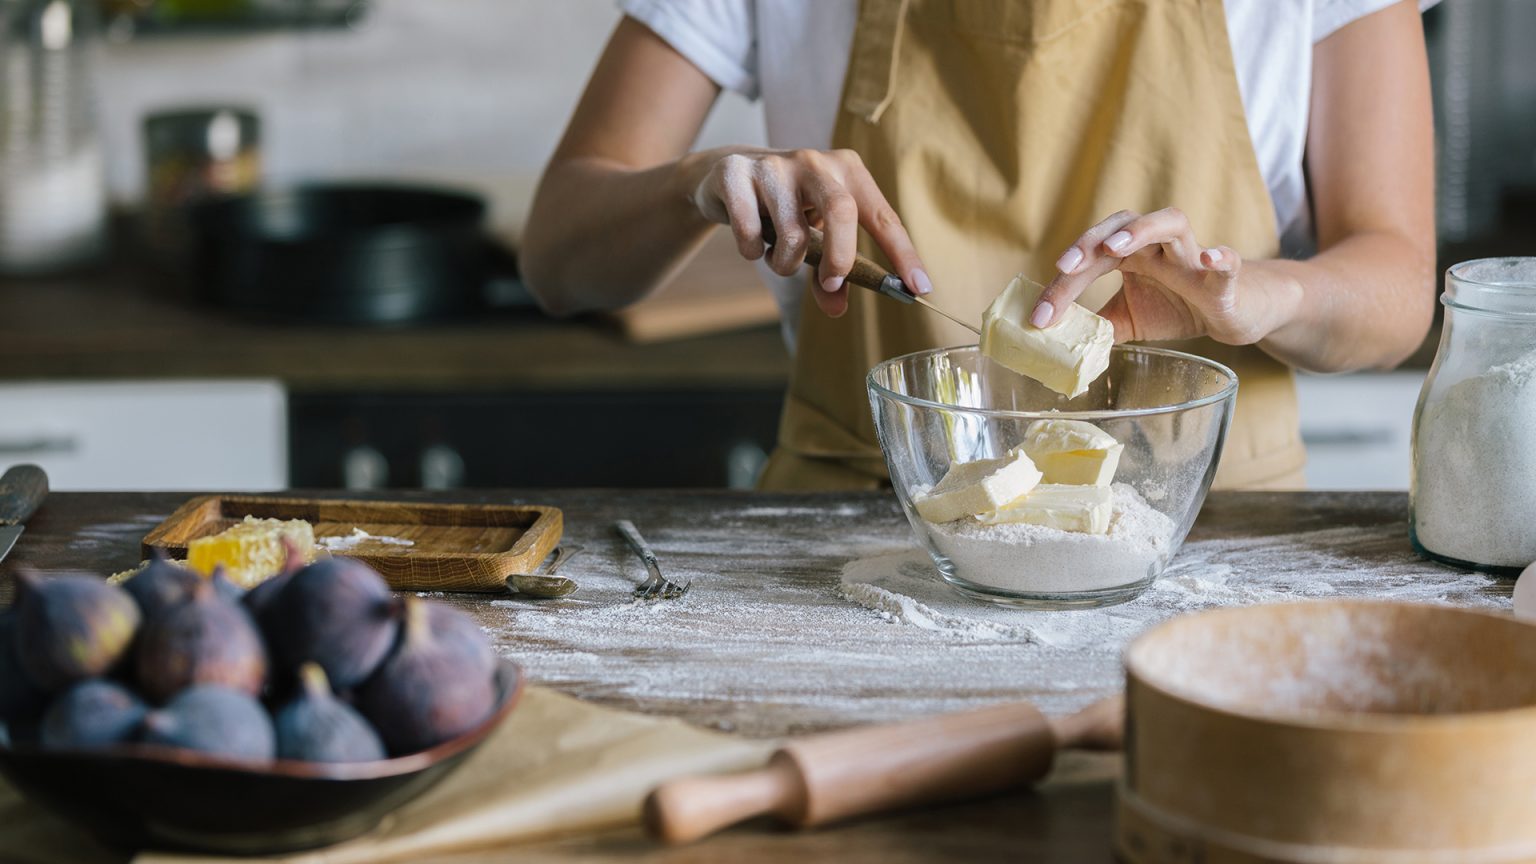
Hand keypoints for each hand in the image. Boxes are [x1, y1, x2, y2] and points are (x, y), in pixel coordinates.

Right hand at [688, 147, 931, 316]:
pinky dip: (753, 251)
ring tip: (777, 257)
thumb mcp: (816, 237)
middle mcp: (814, 161)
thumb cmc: (786, 209)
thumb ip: (831, 273)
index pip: (882, 217)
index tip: (919, 288)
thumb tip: (836, 307)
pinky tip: (751, 240)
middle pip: (841, 212)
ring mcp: (774, 165)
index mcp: (847, 170)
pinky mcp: (736, 174)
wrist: (727, 176)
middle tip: (831, 284)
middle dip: (840, 259)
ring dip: (784, 264)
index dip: (903, 254)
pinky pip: (750, 233)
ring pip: (792, 233)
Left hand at [1031, 208, 1298, 344]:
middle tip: (1064, 266)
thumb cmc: (1177, 307)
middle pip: (1122, 226)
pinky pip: (1228, 259)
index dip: (1063, 284)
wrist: (1232, 314)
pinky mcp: (1226, 277)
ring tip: (1116, 247)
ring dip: (1141, 230)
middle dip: (1091, 242)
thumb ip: (1094, 323)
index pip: (1091, 258)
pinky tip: (1211, 258)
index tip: (1040, 315)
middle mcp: (1158, 246)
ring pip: (1170, 222)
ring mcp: (1192, 256)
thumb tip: (1055, 340)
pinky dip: (1221, 256)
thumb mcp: (1126, 320)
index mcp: (1131, 255)